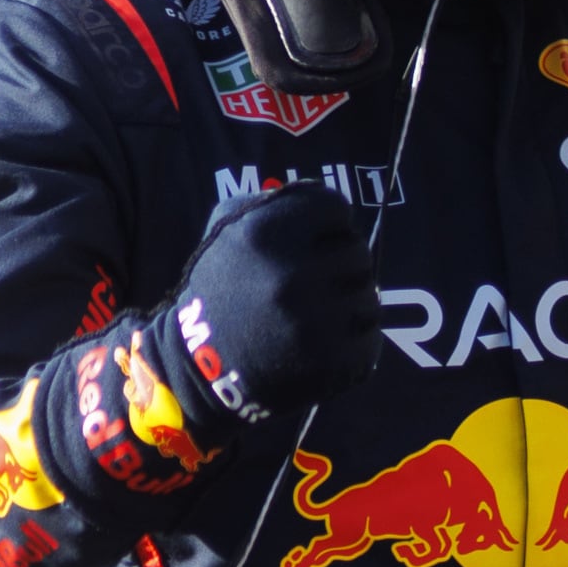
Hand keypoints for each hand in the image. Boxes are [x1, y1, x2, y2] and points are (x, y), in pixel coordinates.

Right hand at [157, 186, 379, 428]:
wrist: (198, 365)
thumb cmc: (220, 287)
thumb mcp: (227, 228)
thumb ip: (273, 201)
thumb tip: (325, 201)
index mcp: (266, 232)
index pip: (334, 207)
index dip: (327, 223)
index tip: (314, 240)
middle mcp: (292, 273)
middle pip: (357, 251)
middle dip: (340, 264)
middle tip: (318, 281)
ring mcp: (314, 319)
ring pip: (369, 295)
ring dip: (350, 303)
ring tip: (319, 313)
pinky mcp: (330, 358)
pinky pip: (369, 337)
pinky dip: (355, 340)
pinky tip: (326, 341)